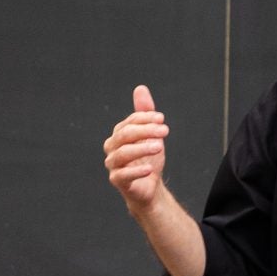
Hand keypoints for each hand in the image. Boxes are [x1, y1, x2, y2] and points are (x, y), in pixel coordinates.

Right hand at [103, 84, 171, 214]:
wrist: (149, 187)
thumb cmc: (147, 160)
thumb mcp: (150, 135)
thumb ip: (145, 114)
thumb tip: (140, 88)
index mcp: (118, 135)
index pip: (129, 122)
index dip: (145, 118)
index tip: (162, 119)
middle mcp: (112, 148)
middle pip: (125, 135)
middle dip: (145, 131)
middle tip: (165, 131)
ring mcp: (113, 165)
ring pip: (123, 153)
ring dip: (142, 148)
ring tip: (160, 147)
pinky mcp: (117, 180)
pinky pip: (123, 174)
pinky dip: (136, 171)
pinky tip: (149, 169)